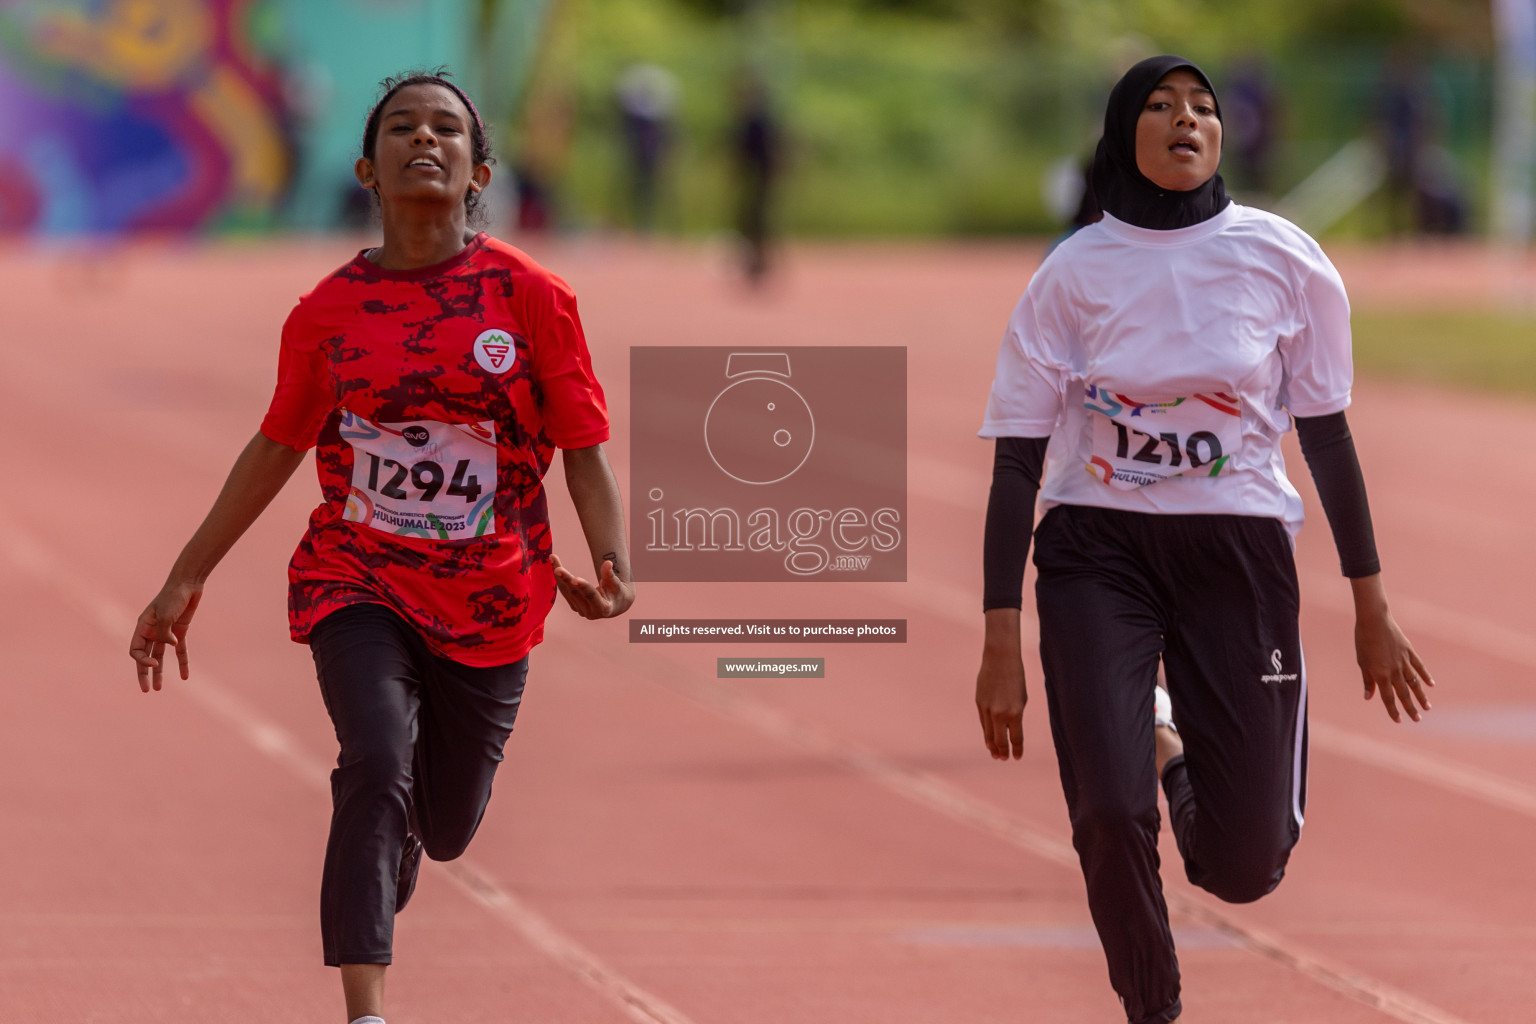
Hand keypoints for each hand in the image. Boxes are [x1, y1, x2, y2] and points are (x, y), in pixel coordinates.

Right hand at [130, 581, 202, 691]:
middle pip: (145, 657)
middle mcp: (152, 631)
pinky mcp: (180, 631)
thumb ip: (165, 632)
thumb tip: (170, 645)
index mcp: (142, 627)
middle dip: (144, 674)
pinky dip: (182, 663)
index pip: (136, 650)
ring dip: (160, 673)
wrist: (188, 584)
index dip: (142, 660)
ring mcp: (166, 632)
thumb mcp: (166, 614)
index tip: (155, 662)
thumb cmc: (173, 597)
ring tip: (159, 689)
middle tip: (146, 690)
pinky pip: (180, 651)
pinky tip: (185, 676)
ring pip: (160, 656)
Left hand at [551, 553, 633, 619]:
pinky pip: (564, 590)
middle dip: (566, 579)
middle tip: (557, 568)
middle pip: (575, 593)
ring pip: (566, 591)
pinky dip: (559, 577)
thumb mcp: (617, 584)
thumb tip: (608, 563)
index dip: (583, 587)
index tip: (575, 578)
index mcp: (603, 608)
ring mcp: (580, 610)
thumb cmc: (618, 592)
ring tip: (553, 558)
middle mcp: (590, 612)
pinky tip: (554, 563)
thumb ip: (610, 575)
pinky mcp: (574, 605)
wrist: (615, 605)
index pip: (591, 596)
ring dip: (558, 574)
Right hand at [976, 609, 1026, 759]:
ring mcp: (987, 709)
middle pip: (1000, 740)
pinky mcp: (979, 703)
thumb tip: (1008, 730)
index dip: (1016, 750)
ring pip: (988, 733)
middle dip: (1002, 751)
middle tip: (1003, 759)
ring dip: (992, 745)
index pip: (1015, 739)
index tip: (1017, 757)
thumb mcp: (1021, 699)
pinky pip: (983, 722)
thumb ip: (1015, 716)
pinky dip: (986, 732)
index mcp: (1015, 713)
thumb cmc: (1016, 678)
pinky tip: (988, 738)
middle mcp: (999, 714)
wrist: (1000, 659)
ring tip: (994, 753)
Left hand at [1351, 575, 1432, 722]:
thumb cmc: (1363, 641)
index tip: (1399, 721)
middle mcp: (1394, 670)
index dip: (1393, 710)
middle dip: (1410, 708)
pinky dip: (1425, 676)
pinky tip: (1431, 685)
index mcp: (1380, 674)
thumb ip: (1367, 680)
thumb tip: (1368, 697)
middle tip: (1417, 720)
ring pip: (1415, 683)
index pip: (1388, 697)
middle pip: (1404, 693)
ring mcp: (1404, 661)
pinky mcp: (1409, 651)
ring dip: (1421, 696)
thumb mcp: (1362, 662)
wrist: (1374, 620)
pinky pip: (1419, 667)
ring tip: (1427, 707)